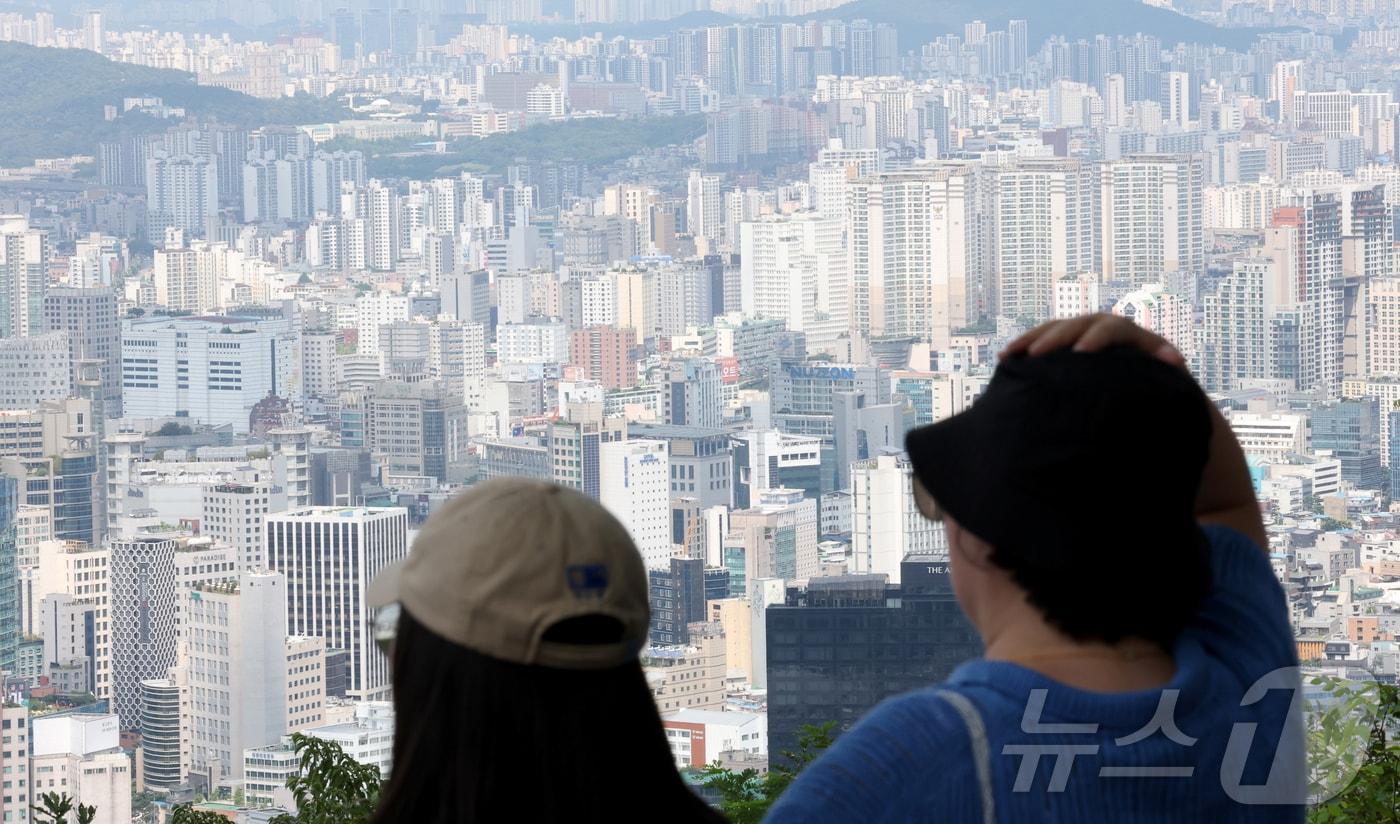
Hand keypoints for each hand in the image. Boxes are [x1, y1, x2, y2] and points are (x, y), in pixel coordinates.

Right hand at [1000, 314, 1184, 367]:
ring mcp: (1081, 332)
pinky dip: (1024, 347)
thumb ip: (1170, 365)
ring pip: (1053, 329)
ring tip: (1011, 353)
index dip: (1096, 339)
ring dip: (1031, 340)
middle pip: (1075, 325)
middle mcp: (1101, 326)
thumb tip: (1176, 362)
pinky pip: (1042, 340)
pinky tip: (1005, 356)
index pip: (1110, 329)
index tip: (1081, 353)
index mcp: (1127, 332)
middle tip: (1036, 354)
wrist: (1146, 376)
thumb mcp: (1168, 373)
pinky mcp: (1066, 343)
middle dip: (1054, 339)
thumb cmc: (1158, 379)